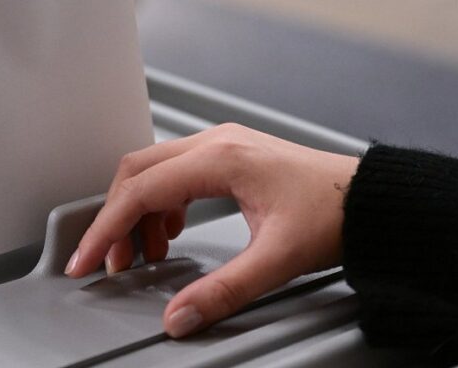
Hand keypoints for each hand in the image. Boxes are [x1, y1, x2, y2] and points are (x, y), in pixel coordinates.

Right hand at [65, 124, 359, 337]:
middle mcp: (215, 143)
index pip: (140, 190)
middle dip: (116, 219)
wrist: (371, 198)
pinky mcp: (229, 154)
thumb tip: (179, 315)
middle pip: (137, 172)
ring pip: (154, 170)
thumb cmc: (334, 213)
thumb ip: (222, 290)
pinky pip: (175, 172)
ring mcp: (222, 144)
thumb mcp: (276, 260)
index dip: (106, 228)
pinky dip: (161, 204)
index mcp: (220, 159)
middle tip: (110, 261)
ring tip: (145, 254)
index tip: (86, 257)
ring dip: (139, 211)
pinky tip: (172, 233)